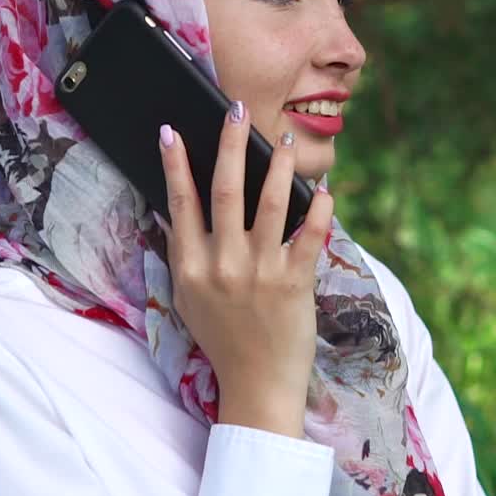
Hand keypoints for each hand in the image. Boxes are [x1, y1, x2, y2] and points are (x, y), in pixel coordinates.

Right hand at [156, 102, 332, 438]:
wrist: (257, 386)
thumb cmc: (223, 339)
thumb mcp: (188, 298)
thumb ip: (182, 253)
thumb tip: (174, 208)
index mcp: (191, 267)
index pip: (180, 203)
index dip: (175, 164)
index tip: (171, 130)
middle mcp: (222, 264)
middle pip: (225, 190)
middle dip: (231, 144)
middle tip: (236, 110)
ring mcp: (260, 272)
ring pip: (269, 203)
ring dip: (278, 164)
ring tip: (284, 138)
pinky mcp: (295, 282)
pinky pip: (309, 234)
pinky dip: (318, 207)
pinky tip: (324, 188)